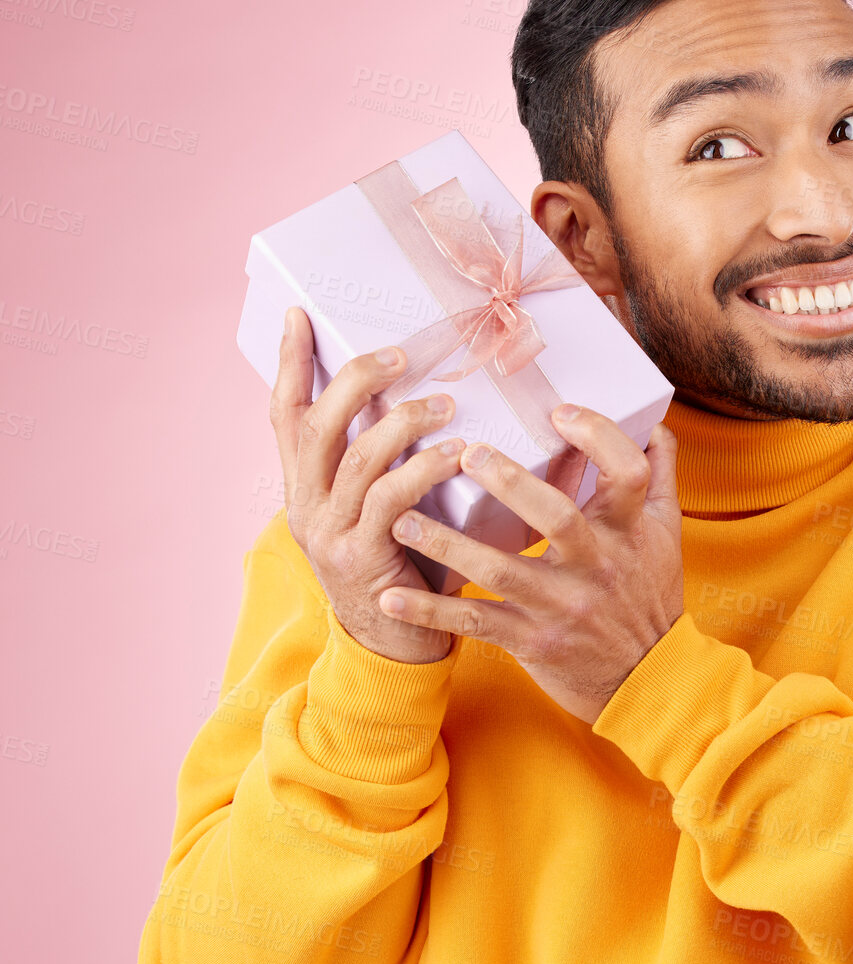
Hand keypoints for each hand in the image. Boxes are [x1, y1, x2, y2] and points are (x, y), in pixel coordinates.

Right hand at [270, 306, 464, 664]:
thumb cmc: (402, 566)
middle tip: (400, 356)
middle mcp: (306, 507)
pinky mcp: (362, 558)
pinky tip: (456, 453)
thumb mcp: (381, 511)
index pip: (285, 415)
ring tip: (444, 404)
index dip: (291, 363)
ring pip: (357, 460)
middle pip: (317, 426)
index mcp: (303, 489)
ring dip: (403, 423)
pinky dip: (424, 470)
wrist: (395, 648)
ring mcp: (330, 534)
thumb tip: (429, 403)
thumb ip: (387, 467)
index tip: (300, 315)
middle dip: (356, 382)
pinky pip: (391, 501)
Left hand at [376, 406, 683, 722]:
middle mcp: (596, 566)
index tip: (559, 412)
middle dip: (510, 484)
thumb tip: (654, 423)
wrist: (648, 680)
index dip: (598, 437)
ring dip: (447, 544)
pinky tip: (391, 598)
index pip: (626, 473)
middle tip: (465, 454)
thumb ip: (658, 477)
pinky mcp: (534, 640)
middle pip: (557, 517)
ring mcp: (562, 605)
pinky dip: (432, 612)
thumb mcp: (666, 536)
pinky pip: (477, 623)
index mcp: (628, 531)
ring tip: (402, 518)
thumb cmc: (650, 598)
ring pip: (501, 570)